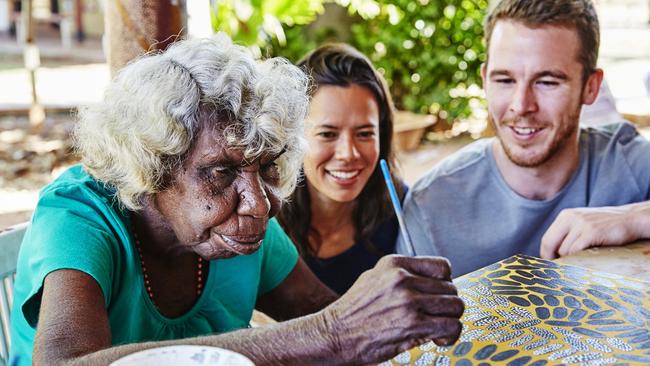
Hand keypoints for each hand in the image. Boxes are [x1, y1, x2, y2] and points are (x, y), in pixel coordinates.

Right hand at [321, 255, 463, 364]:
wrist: (334, 335)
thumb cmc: (352, 312)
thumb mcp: (373, 279)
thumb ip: (400, 276)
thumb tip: (428, 280)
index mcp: (393, 264)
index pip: (442, 267)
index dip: (445, 283)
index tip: (438, 295)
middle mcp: (402, 278)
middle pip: (451, 288)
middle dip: (446, 305)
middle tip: (435, 317)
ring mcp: (408, 300)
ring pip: (456, 306)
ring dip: (450, 320)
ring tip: (437, 328)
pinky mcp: (413, 324)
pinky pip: (451, 326)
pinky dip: (450, 336)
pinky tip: (437, 339)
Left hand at [540, 202, 649, 258]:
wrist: (631, 218)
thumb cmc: (606, 226)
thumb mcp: (582, 224)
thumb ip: (568, 234)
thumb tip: (552, 254)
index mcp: (565, 215)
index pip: (546, 239)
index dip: (546, 255)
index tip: (551, 266)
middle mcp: (570, 217)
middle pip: (549, 244)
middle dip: (552, 259)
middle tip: (557, 271)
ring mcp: (581, 224)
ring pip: (564, 250)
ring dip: (571, 259)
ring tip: (581, 261)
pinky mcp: (591, 232)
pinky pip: (575, 251)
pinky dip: (578, 259)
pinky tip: (586, 260)